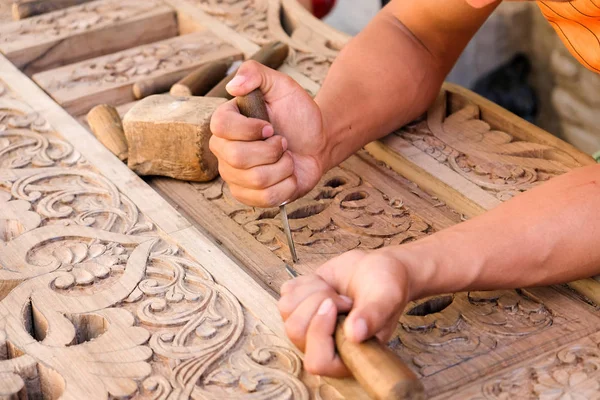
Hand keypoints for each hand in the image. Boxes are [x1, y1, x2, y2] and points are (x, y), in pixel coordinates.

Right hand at [209, 61, 327, 206]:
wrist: (317, 142)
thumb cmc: (297, 114)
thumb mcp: (282, 86)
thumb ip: (255, 73)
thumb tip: (232, 86)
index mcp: (225, 122)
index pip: (221, 128)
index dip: (250, 129)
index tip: (271, 126)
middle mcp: (223, 150)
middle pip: (238, 157)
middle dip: (272, 150)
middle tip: (283, 142)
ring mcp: (234, 176)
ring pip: (256, 179)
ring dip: (283, 167)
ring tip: (287, 157)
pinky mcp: (248, 196)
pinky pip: (266, 198)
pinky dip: (287, 186)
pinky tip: (288, 175)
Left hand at [278, 249, 410, 376]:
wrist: (377, 268)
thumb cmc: (386, 287)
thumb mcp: (387, 298)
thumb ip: (373, 315)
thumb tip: (354, 335)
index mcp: (347, 355)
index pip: (316, 362)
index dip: (319, 333)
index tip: (334, 305)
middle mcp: (323, 345)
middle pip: (295, 331)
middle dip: (317, 303)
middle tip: (341, 298)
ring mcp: (308, 326)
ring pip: (287, 310)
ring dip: (312, 292)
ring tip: (335, 292)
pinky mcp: (298, 305)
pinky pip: (286, 293)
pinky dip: (306, 282)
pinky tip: (326, 285)